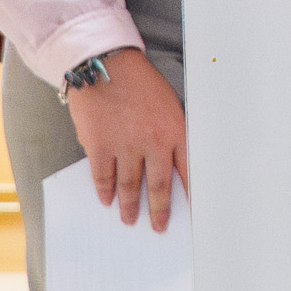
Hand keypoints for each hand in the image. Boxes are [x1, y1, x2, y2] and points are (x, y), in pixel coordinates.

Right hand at [63, 54, 186, 231]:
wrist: (105, 63)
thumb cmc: (139, 81)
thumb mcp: (168, 104)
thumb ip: (170, 133)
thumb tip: (172, 164)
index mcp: (174, 130)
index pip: (187, 171)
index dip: (188, 195)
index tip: (191, 214)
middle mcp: (152, 142)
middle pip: (158, 186)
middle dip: (159, 210)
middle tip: (159, 227)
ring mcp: (125, 145)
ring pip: (129, 186)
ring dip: (130, 206)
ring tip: (130, 219)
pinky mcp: (100, 145)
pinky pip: (103, 177)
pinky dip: (105, 191)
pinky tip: (107, 200)